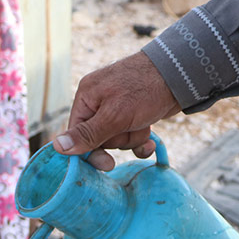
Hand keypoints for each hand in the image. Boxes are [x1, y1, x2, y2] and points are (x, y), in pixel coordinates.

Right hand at [51, 51, 180, 170]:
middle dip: (118, 140)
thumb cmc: (145, 90)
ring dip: (132, 138)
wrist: (182, 74)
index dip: (90, 151)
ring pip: (116, 139)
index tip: (106, 163)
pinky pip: (130, 136)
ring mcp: (117, 107)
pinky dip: (140, 140)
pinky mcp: (133, 113)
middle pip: (98, 138)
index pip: (77, 133)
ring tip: (144, 124)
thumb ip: (87, 135)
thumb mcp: (114, 116)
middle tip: (131, 131)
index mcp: (86, 97)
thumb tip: (56, 147)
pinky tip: (151, 140)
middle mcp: (98, 101)